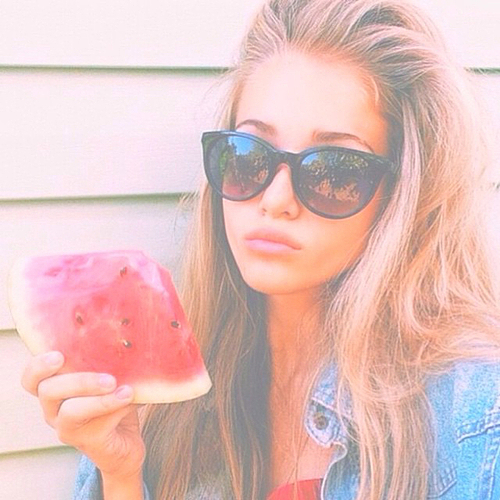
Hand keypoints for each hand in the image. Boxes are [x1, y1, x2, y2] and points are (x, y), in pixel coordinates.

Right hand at [21, 351, 145, 480]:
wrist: (125, 445)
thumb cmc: (114, 402)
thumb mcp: (109, 378)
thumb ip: (108, 363)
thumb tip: (126, 341)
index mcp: (55, 390)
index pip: (31, 379)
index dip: (38, 367)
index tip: (58, 356)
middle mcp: (54, 410)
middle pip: (49, 391)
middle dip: (78, 381)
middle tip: (109, 379)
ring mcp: (68, 429)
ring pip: (71, 411)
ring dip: (100, 399)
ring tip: (126, 391)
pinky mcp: (88, 442)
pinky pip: (98, 425)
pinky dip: (118, 408)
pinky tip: (133, 399)